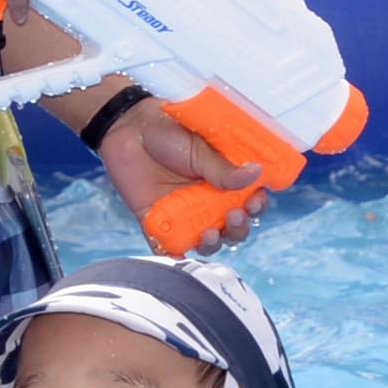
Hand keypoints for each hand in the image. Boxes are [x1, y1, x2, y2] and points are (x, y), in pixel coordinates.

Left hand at [99, 97, 265, 254]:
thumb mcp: (199, 148)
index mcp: (226, 179)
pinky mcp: (160, 224)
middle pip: (234, 226)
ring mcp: (187, 215)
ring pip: (209, 241)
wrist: (129, 132)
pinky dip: (175, 255)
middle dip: (239, 228)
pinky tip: (179, 254)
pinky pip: (170, 247)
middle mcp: (211, 201)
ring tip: (210, 233)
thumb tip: (255, 173)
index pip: (251, 198)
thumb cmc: (168, 132)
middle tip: (234, 217)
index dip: (257, 204)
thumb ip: (223, 168)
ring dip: (214, 243)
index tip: (255, 202)